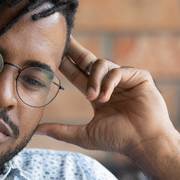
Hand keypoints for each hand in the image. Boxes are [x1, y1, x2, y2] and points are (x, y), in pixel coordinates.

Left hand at [37, 35, 176, 160]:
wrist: (143, 142)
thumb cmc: (118, 140)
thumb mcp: (84, 135)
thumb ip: (61, 130)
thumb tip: (36, 129)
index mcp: (97, 94)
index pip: (77, 74)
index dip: (65, 64)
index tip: (51, 53)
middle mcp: (110, 83)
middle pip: (88, 60)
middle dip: (75, 50)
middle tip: (62, 38)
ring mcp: (125, 78)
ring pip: (101, 64)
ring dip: (94, 80)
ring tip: (95, 98)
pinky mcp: (139, 76)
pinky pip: (118, 70)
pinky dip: (109, 82)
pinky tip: (106, 97)